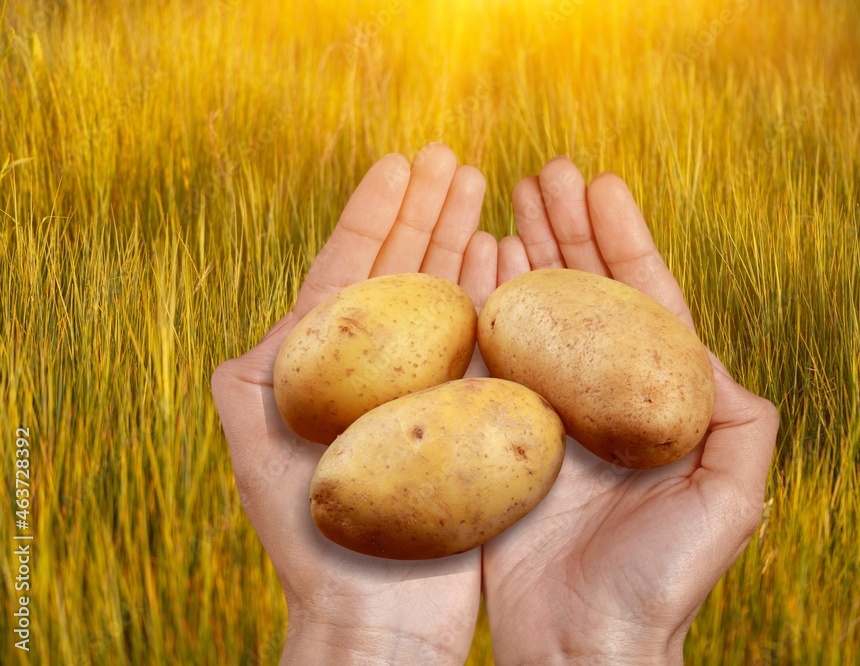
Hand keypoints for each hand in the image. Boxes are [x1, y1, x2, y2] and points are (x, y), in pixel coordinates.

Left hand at [211, 144, 495, 663]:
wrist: (382, 613)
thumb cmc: (317, 532)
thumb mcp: (259, 438)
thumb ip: (258, 365)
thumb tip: (287, 311)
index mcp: (324, 363)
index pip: (352, 265)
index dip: (378, 209)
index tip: (404, 161)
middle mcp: (378, 369)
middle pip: (405, 270)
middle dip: (428, 210)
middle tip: (456, 160)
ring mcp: (425, 391)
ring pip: (448, 298)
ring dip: (464, 240)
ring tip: (487, 191)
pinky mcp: (469, 418)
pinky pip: (487, 343)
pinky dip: (496, 296)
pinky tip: (509, 257)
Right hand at [482, 157, 778, 664]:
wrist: (585, 643)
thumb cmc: (663, 580)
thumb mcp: (733, 500)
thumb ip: (739, 422)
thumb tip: (707, 349)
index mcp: (653, 399)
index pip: (640, 299)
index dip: (622, 239)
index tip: (601, 184)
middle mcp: (600, 395)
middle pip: (582, 293)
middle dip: (565, 230)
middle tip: (541, 172)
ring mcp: (547, 412)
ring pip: (533, 315)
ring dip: (520, 255)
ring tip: (502, 201)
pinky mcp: (498, 436)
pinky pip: (486, 359)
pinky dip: (478, 309)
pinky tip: (470, 267)